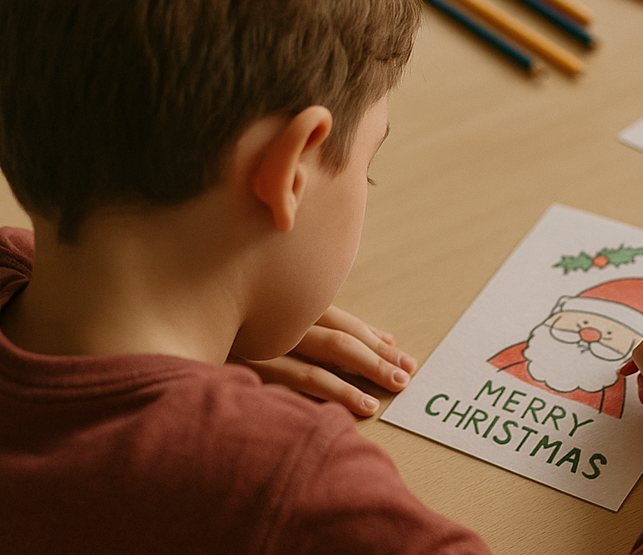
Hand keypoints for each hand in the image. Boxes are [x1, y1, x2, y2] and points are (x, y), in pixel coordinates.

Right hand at [235, 305, 416, 416]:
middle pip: (336, 341)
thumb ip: (313, 316)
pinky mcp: (239, 370)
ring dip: (351, 384)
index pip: (339, 319)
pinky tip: (344, 412)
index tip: (398, 350)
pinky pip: (287, 387)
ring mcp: (257, 347)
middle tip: (405, 375)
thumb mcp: (268, 303)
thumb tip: (376, 335)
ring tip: (378, 399)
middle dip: (374, 358)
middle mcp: (275, 321)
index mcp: (285, 300)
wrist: (169, 311)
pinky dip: (318, 397)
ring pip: (315, 368)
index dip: (370, 335)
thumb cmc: (225, 306)